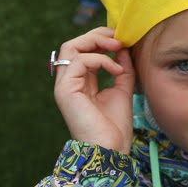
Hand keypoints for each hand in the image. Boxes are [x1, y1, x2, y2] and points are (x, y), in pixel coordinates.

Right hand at [52, 27, 134, 152]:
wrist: (110, 151)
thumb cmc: (115, 127)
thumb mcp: (122, 89)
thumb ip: (122, 68)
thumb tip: (124, 47)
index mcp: (80, 82)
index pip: (83, 50)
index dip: (101, 40)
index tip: (123, 40)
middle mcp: (68, 81)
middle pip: (73, 44)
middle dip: (97, 35)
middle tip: (119, 38)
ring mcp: (64, 86)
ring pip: (70, 47)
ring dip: (96, 42)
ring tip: (118, 47)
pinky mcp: (65, 90)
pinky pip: (78, 61)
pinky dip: (100, 60)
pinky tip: (116, 70)